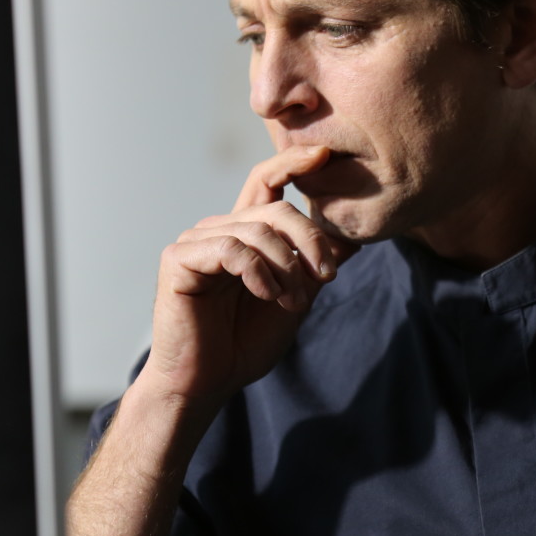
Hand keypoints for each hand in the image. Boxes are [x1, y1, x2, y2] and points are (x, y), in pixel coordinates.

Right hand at [139, 145, 354, 405]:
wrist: (208, 381)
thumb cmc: (246, 342)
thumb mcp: (296, 297)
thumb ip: (316, 264)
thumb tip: (355, 237)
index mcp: (244, 232)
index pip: (267, 181)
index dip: (293, 161)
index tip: (325, 154)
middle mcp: (219, 229)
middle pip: (275, 209)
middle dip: (311, 239)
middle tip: (327, 276)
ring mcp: (196, 241)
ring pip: (257, 230)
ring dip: (287, 267)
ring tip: (294, 301)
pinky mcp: (179, 259)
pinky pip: (232, 249)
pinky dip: (259, 272)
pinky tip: (267, 295)